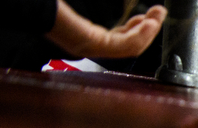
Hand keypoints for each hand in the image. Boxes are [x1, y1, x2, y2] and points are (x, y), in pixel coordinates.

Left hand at [46, 0, 165, 58]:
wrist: (36, 10)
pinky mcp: (95, 46)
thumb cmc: (52, 10)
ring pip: (131, 47)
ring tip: (159, 17)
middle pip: (129, 45)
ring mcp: (94, 48)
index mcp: (86, 36)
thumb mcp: (79, 8)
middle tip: (160, 14)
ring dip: (149, 32)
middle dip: (148, 29)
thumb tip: (119, 13)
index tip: (149, 17)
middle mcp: (91, 46)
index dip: (138, 29)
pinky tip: (149, 24)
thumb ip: (93, 11)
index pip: (120, 40)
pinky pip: (125, 46)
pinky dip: (141, 35)